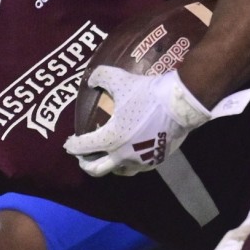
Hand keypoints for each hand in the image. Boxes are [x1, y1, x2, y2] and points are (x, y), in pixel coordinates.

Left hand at [63, 67, 249, 176]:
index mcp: (110, 138)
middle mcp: (123, 155)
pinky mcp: (156, 159)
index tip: (69, 143)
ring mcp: (141, 160)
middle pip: (97, 170)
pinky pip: (137, 167)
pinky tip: (129, 155)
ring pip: (119, 171)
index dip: (72, 146)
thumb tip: (91, 80)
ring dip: (108, 166)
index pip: (83, 147)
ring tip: (107, 158)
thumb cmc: (147, 93)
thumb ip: (100, 77)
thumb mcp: (120, 80)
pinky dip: (128, 164)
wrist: (180, 103)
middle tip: (83, 159)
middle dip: (87, 165)